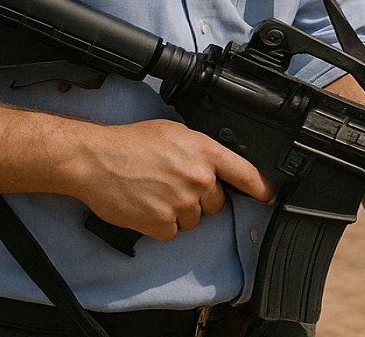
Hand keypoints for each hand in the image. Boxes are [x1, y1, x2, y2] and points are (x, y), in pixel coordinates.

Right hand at [64, 118, 275, 240]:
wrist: (95, 159)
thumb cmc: (130, 143)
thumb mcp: (175, 132)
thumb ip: (201, 150)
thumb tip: (216, 164)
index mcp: (205, 152)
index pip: (245, 173)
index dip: (261, 187)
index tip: (269, 196)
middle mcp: (198, 178)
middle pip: (217, 202)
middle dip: (200, 198)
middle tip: (173, 184)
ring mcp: (181, 202)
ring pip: (194, 219)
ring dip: (179, 212)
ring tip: (155, 193)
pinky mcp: (162, 223)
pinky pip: (172, 232)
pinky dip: (161, 224)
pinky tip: (146, 206)